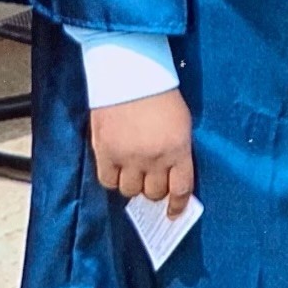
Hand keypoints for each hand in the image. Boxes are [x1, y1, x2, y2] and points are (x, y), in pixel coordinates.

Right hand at [89, 88, 194, 216]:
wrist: (130, 75)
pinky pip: (108, 181)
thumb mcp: (181, 122)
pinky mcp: (106, 152)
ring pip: (130, 190)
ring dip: (133, 184)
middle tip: (150, 179)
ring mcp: (128, 157)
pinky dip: (112, 178)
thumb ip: (178, 151)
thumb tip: (172, 178)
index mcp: (178, 149)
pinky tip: (116, 168)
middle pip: (153, 192)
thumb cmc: (160, 94)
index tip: (174, 212)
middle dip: (154, 189)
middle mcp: (154, 158)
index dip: (177, 205)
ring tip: (132, 171)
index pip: (180, 189)